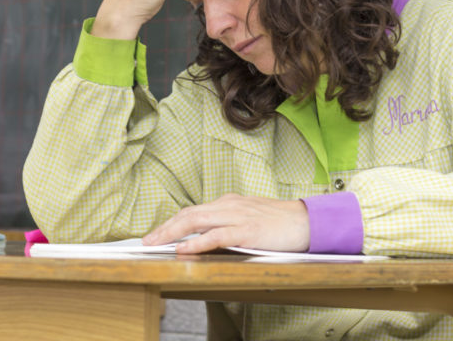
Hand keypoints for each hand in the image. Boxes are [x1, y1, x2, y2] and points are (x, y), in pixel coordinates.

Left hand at [142, 194, 310, 253]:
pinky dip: (197, 243)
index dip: (172, 222)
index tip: (156, 234)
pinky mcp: (246, 231)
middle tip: (146, 241)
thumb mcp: (248, 218)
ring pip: (197, 221)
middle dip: (165, 228)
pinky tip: (184, 249)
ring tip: (156, 243)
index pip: (193, 211)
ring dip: (172, 233)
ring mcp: (237, 217)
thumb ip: (227, 224)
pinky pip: (217, 236)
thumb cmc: (279, 222)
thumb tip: (206, 237)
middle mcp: (229, 206)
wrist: (306, 221)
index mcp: (229, 203)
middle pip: (189, 214)